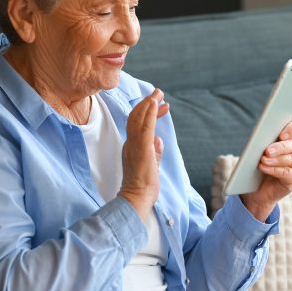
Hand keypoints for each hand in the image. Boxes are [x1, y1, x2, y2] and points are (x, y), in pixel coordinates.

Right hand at [119, 89, 169, 217]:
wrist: (136, 198)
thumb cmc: (143, 187)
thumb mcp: (151, 166)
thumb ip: (154, 153)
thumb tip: (159, 140)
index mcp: (132, 147)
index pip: (138, 125)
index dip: (148, 113)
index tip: (160, 106)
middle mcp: (130, 143)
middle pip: (136, 117)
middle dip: (148, 103)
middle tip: (159, 92)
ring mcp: (134, 145)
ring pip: (138, 118)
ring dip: (149, 104)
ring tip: (158, 93)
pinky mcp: (141, 149)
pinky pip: (145, 127)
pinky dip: (150, 114)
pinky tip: (155, 104)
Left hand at [240, 119, 291, 221]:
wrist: (253, 187)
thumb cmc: (254, 164)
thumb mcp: (254, 149)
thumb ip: (259, 139)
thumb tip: (259, 134)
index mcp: (287, 137)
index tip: (282, 134)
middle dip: (280, 147)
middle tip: (267, 151)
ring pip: (291, 159)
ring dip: (276, 159)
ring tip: (263, 160)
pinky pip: (288, 173)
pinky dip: (275, 170)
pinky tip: (264, 168)